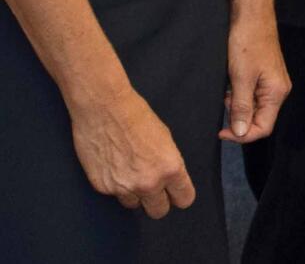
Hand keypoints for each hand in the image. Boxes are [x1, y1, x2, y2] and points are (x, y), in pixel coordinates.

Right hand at [68, 85, 193, 218]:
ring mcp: (124, 188)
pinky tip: (115, 166)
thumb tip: (169, 179)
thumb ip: (168, 163)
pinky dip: (117, 185)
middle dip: (159, 202)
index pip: (184, 199)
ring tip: (132, 172)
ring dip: (136, 195)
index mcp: (170, 168)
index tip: (177, 193)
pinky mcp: (103, 188)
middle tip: (155, 188)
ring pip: (135, 205)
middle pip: (159, 212)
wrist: (105, 108)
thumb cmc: (138, 116)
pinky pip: (115, 195)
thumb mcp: (165, 138)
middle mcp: (148, 182)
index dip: (181, 195)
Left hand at [220, 0, 290, 142]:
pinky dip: (239, 94)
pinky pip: (252, 95)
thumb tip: (242, 133)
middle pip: (259, 119)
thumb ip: (242, 107)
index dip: (242, 135)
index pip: (263, 128)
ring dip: (238, 105)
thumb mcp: (241, 77)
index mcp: (277, 92)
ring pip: (254, 107)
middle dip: (239, 117)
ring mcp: (272, 81)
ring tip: (227, 90)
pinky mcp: (264, 74)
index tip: (221, 131)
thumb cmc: (247, 42)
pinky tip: (231, 83)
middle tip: (225, 101)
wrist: (251, 12)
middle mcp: (278, 90)